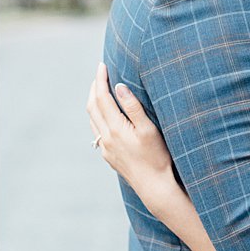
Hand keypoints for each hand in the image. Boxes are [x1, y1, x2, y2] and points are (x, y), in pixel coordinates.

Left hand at [86, 63, 178, 191]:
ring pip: (92, 119)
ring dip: (93, 102)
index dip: (101, 79)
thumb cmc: (157, 156)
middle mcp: (106, 138)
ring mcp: (105, 148)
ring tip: (100, 90)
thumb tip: (119, 87)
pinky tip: (104, 115)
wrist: (154, 186)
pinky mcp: (108, 156)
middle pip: (92, 106)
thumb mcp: (148, 129)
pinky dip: (97, 116)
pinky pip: (96, 131)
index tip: (102, 65)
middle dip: (94, 88)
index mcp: (115, 128)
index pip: (102, 97)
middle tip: (100, 73)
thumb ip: (133, 107)